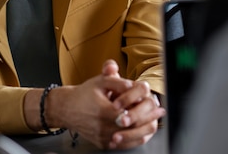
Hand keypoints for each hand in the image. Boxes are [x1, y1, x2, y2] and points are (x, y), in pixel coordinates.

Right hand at [47, 60, 164, 149]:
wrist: (67, 109)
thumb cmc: (84, 94)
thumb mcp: (100, 82)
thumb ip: (117, 81)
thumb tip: (132, 85)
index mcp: (103, 111)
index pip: (129, 115)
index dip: (144, 111)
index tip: (156, 105)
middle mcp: (102, 127)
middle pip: (131, 129)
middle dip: (148, 121)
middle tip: (159, 113)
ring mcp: (102, 137)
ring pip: (128, 139)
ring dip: (144, 131)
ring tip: (154, 122)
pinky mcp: (102, 143)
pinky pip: (121, 145)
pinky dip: (134, 140)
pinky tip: (142, 133)